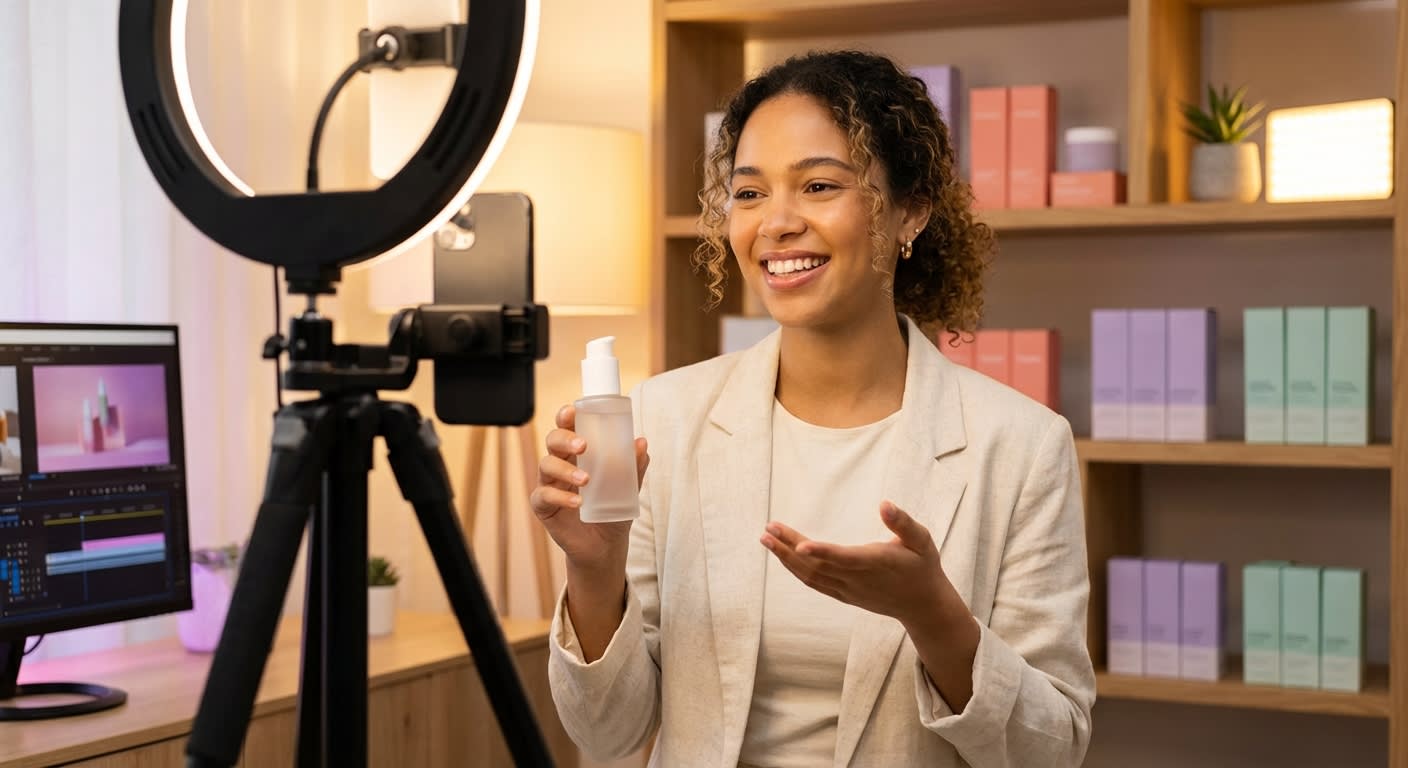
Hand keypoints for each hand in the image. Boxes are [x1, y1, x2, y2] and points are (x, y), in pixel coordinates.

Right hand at [528, 404, 649, 574]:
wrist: (605, 545)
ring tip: (586, 480)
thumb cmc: (612, 509)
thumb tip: (641, 442)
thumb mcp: (628, 487)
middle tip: (583, 445)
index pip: (568, 428)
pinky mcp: (544, 506)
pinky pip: (544, 495)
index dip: (565, 416)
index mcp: (578, 453)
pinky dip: (560, 496)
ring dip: (566, 469)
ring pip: (546, 465)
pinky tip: (578, 502)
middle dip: (564, 438)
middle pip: (552, 440)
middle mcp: (561, 464)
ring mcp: (549, 484)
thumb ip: (634, 466)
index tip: (572, 411)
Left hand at [759, 501, 950, 624]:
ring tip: (766, 539)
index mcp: (876, 563)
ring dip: (786, 558)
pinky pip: (815, 583)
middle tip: (768, 529)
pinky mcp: (843, 595)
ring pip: (811, 576)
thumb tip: (884, 504)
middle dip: (790, 547)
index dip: (821, 551)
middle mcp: (858, 579)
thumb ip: (903, 523)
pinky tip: (783, 555)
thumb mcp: (921, 541)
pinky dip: (796, 570)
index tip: (799, 544)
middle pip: (818, 564)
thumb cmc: (922, 566)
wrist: (923, 605)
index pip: (844, 558)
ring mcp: (848, 590)